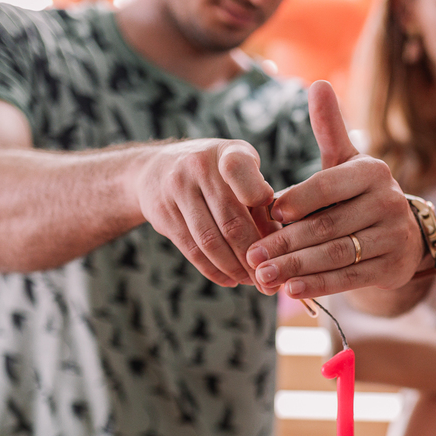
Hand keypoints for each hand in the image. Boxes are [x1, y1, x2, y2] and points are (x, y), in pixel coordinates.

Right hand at [133, 138, 276, 287]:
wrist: (156, 168)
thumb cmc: (216, 174)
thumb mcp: (242, 176)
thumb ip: (261, 207)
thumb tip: (279, 247)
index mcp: (228, 154)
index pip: (240, 171)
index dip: (258, 196)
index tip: (276, 224)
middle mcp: (199, 166)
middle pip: (230, 221)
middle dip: (252, 256)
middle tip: (268, 277)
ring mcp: (176, 189)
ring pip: (209, 241)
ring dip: (233, 268)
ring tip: (250, 281)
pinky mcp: (162, 213)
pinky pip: (191, 250)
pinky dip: (213, 270)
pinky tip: (229, 280)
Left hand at [245, 81, 425, 298]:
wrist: (403, 234)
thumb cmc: (360, 194)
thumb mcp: (347, 161)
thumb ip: (330, 128)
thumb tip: (318, 84)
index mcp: (373, 171)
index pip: (329, 186)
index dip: (298, 200)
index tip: (269, 213)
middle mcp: (389, 202)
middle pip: (327, 226)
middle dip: (286, 243)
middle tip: (252, 257)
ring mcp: (393, 237)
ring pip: (336, 254)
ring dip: (296, 268)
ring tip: (263, 276)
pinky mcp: (393, 268)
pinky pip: (349, 278)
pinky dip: (318, 285)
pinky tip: (290, 290)